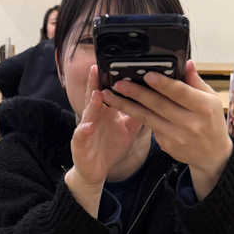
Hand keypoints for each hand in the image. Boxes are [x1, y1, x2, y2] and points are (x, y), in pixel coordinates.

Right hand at [66, 65, 142, 215]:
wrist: (96, 170)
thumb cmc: (110, 147)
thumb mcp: (127, 128)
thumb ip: (137, 112)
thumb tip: (153, 99)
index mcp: (105, 111)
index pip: (107, 90)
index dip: (109, 78)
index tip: (115, 64)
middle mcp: (93, 116)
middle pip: (93, 96)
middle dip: (94, 83)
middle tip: (97, 69)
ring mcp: (85, 129)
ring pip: (87, 114)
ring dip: (91, 104)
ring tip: (97, 94)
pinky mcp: (80, 144)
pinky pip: (81, 136)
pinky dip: (84, 131)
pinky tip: (88, 127)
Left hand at [102, 59, 232, 199]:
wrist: (212, 155)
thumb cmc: (212, 122)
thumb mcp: (211, 99)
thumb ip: (196, 82)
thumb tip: (186, 63)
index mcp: (204, 108)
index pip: (180, 93)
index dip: (163, 84)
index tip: (147, 75)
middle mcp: (190, 123)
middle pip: (159, 105)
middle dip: (136, 93)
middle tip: (119, 83)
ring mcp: (177, 137)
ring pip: (148, 118)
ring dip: (127, 106)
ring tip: (111, 95)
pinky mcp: (167, 145)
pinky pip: (150, 127)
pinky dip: (137, 116)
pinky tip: (123, 107)